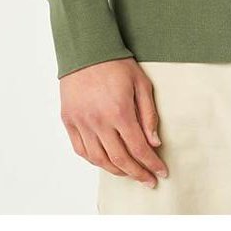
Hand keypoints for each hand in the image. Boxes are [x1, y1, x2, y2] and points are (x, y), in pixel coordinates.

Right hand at [60, 58, 167, 187]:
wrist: (86, 49)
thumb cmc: (116, 64)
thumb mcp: (141, 84)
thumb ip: (149, 115)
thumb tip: (154, 142)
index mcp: (119, 111)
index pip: (138, 148)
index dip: (151, 164)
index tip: (161, 172)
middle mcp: (98, 121)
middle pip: (119, 159)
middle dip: (137, 173)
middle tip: (148, 180)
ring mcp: (81, 122)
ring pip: (99, 159)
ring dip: (116, 171)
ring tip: (129, 173)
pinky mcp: (69, 120)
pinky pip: (81, 149)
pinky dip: (94, 160)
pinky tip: (105, 162)